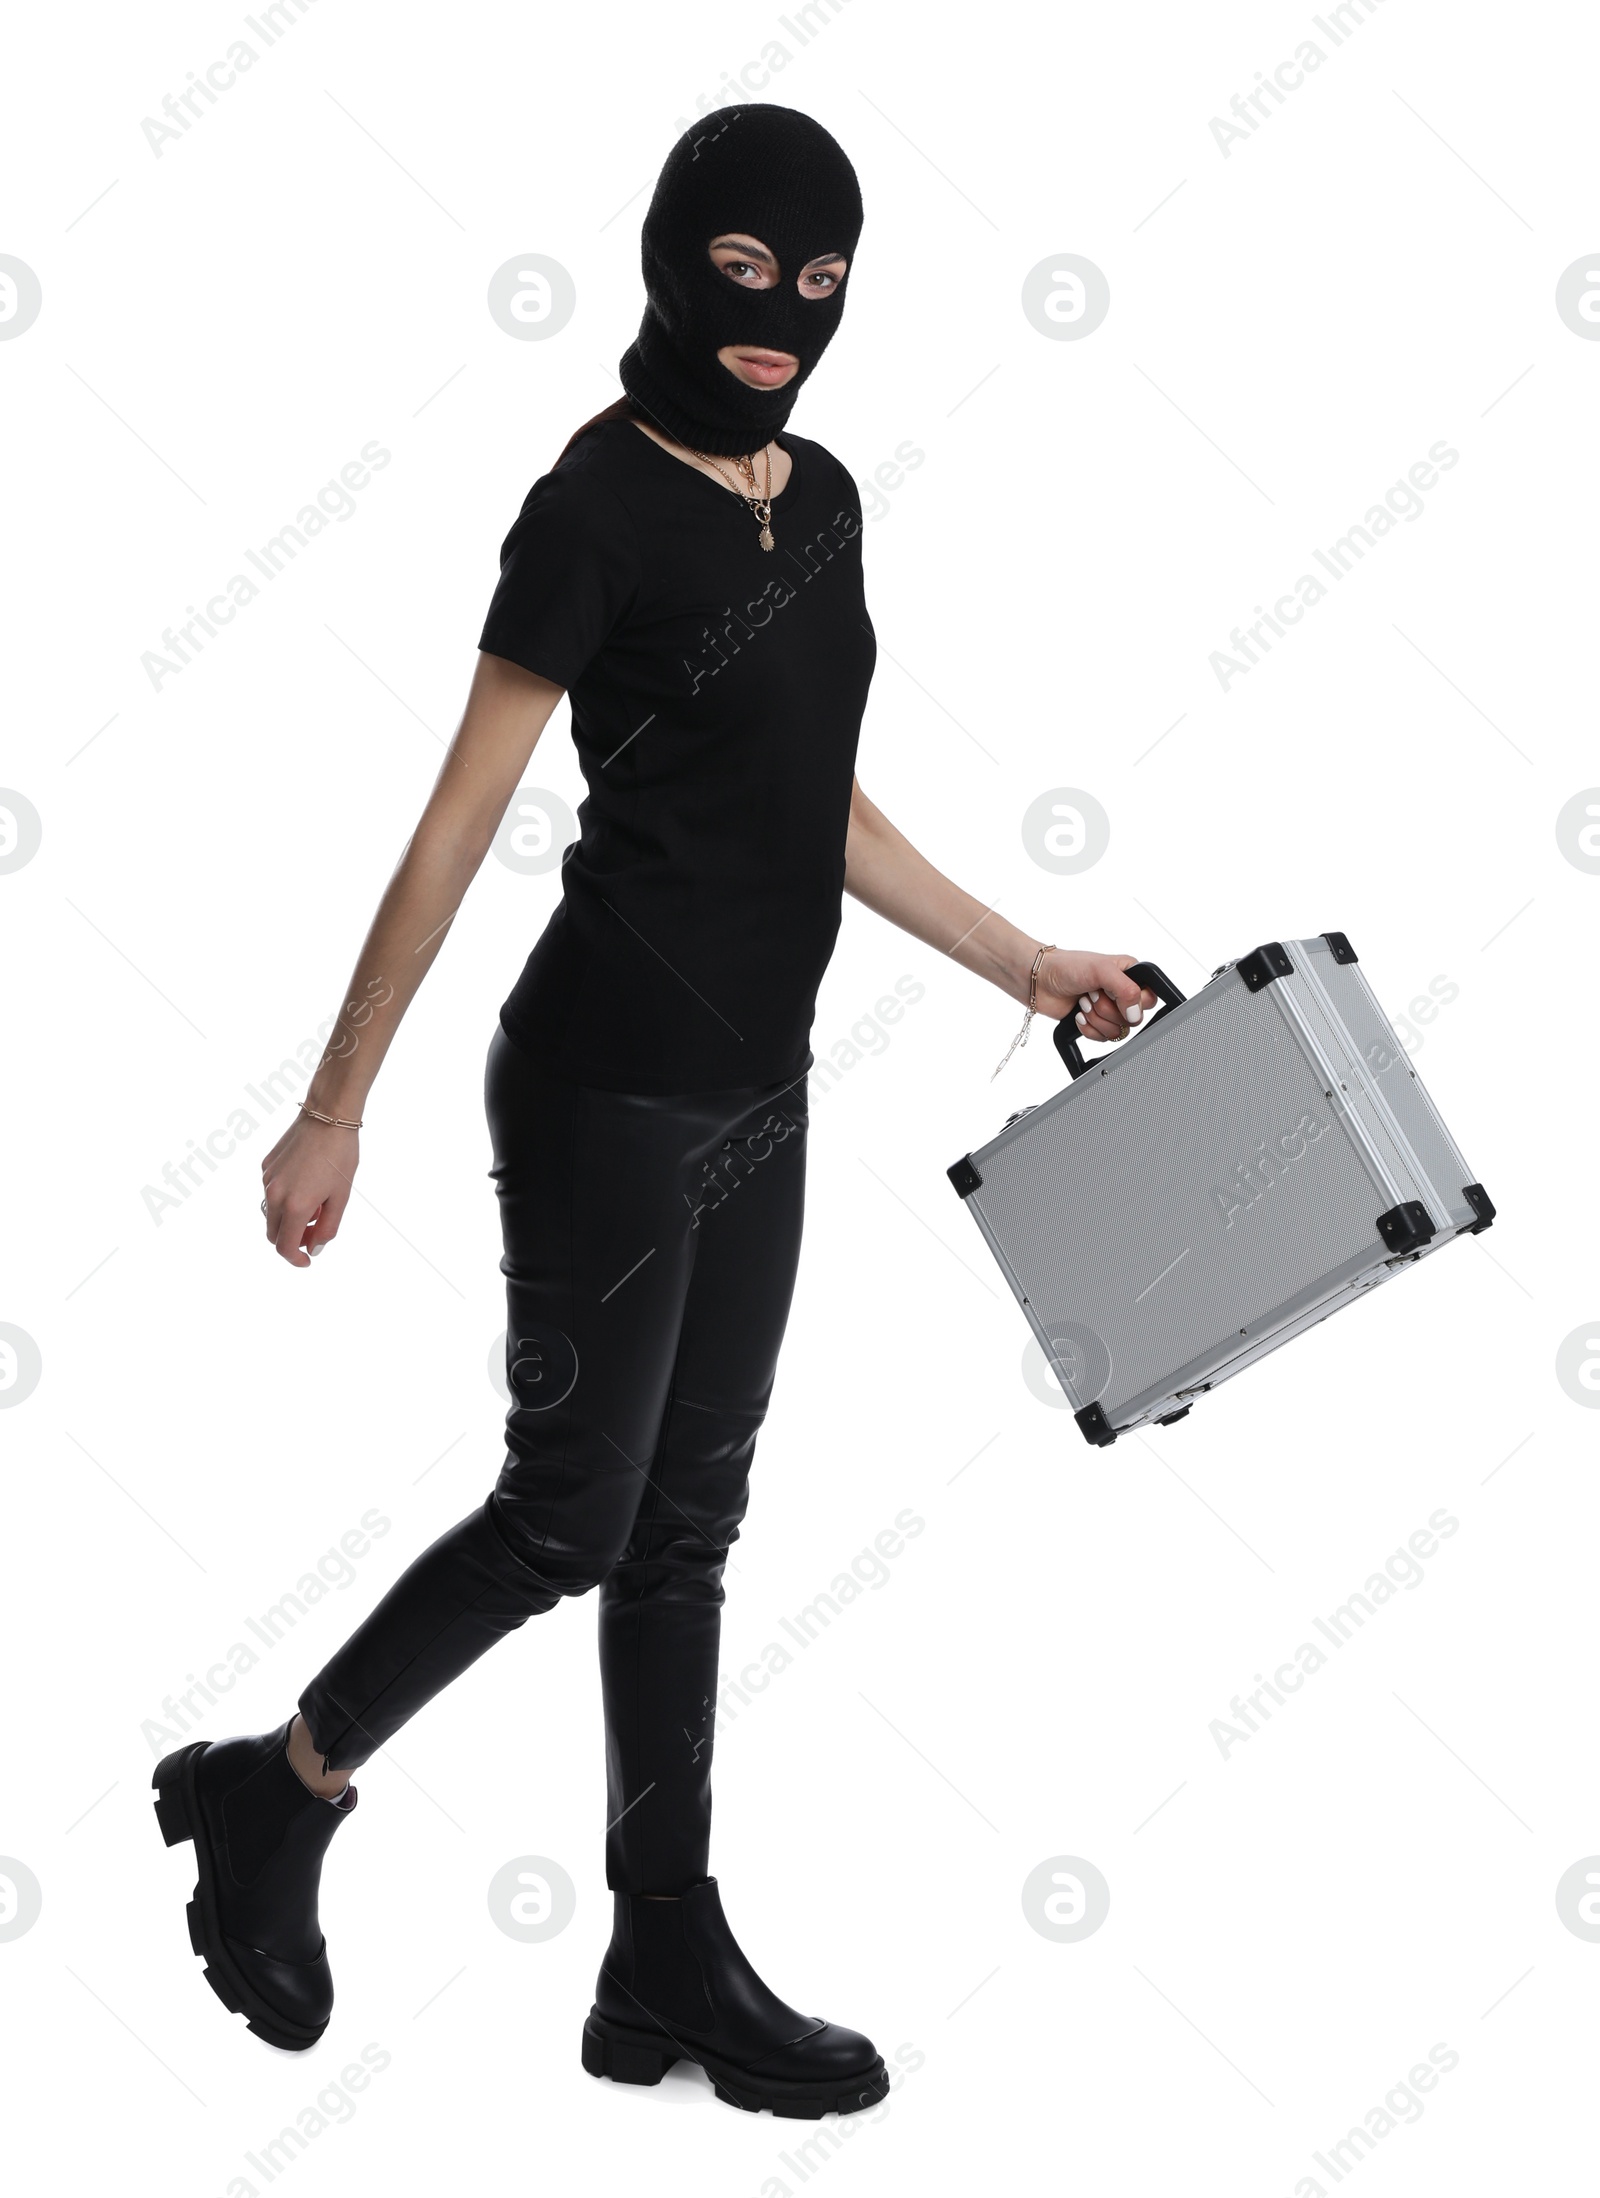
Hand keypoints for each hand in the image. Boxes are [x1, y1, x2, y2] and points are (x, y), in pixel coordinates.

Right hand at [260, 1112, 357, 1267]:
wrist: (328, 1116)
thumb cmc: (340, 1156)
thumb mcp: (341, 1197)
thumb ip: (328, 1228)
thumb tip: (314, 1249)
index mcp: (295, 1206)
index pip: (284, 1246)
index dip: (295, 1259)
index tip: (307, 1260)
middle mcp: (274, 1194)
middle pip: (273, 1234)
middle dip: (292, 1239)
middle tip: (315, 1232)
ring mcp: (267, 1179)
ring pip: (271, 1212)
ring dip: (289, 1218)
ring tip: (316, 1202)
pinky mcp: (266, 1166)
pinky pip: (271, 1191)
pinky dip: (285, 1198)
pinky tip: (306, 1183)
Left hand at [1031, 950, 1156, 1045]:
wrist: (1039, 980)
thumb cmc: (1067, 966)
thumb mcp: (1102, 970)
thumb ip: (1126, 989)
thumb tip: (1135, 1014)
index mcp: (1130, 975)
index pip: (1150, 999)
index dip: (1134, 1003)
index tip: (1116, 995)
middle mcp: (1122, 993)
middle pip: (1133, 1020)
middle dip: (1108, 1010)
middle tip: (1093, 995)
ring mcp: (1108, 1010)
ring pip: (1117, 1032)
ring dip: (1096, 1019)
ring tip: (1083, 1002)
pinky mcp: (1094, 1023)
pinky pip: (1102, 1039)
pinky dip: (1088, 1029)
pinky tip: (1078, 1014)